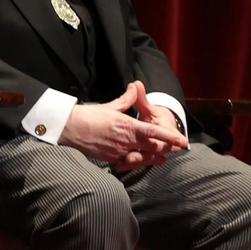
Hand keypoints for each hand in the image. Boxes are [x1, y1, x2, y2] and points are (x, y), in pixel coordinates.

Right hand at [58, 81, 186, 169]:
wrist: (68, 129)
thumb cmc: (88, 116)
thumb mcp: (110, 106)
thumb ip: (127, 99)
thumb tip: (135, 86)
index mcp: (127, 126)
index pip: (154, 133)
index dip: (169, 138)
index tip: (182, 142)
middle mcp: (125, 141)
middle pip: (151, 148)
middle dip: (164, 150)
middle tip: (173, 150)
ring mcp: (118, 152)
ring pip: (142, 158)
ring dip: (152, 159)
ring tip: (160, 159)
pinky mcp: (110, 159)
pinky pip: (127, 163)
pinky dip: (135, 162)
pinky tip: (138, 161)